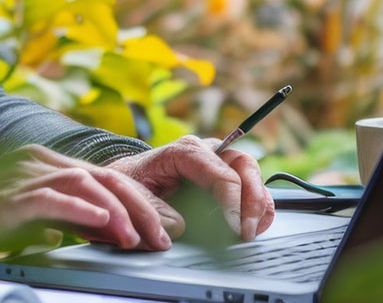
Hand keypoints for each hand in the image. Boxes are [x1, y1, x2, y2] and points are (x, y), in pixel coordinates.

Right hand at [0, 145, 183, 263]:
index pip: (107, 177)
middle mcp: (40, 160)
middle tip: (160, 237)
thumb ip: (78, 219)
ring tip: (135, 238)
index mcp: (50, 162)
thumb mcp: (45, 220)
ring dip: (116, 213)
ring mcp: (24, 174)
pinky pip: (53, 199)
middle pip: (104, 177)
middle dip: (139, 208)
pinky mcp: (10, 196)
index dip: (139, 202)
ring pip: (85, 184)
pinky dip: (82, 211)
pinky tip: (103, 222)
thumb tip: (117, 229)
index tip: (162, 228)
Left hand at [106, 135, 275, 241]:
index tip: (234, 226)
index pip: (219, 171)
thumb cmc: (127, 186)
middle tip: (246, 229)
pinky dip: (257, 207)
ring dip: (258, 203)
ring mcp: (216, 163)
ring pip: (251, 174)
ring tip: (252, 230)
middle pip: (243, 165)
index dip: (232, 200)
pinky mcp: (223, 179)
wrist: (123, 183)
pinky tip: (253, 225)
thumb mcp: (131, 196)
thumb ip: (153, 209)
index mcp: (183, 151)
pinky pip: (250, 188)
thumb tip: (180, 226)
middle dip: (251, 199)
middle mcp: (205, 152)